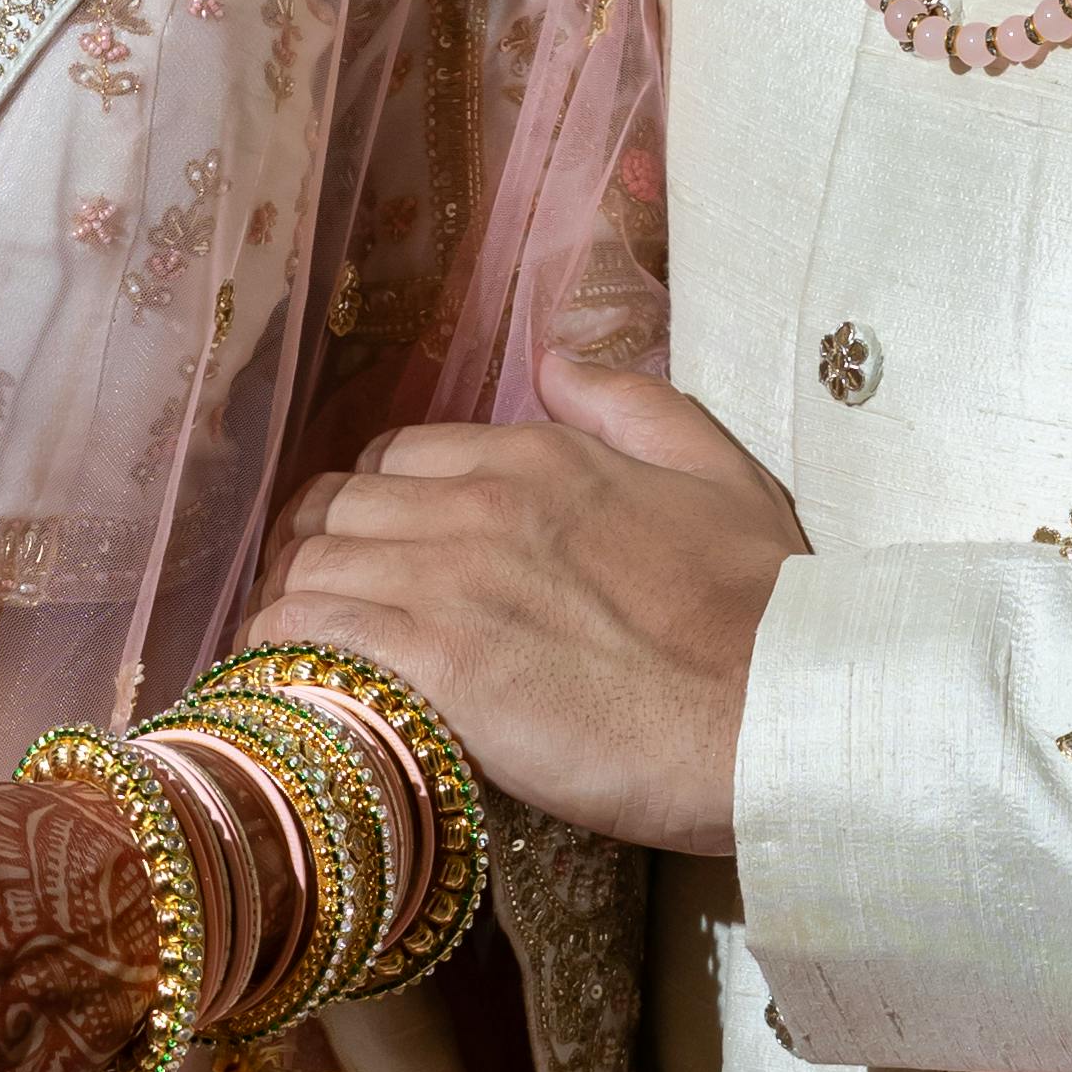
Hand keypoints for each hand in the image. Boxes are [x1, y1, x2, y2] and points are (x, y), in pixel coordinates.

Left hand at [249, 353, 801, 855]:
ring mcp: (450, 579)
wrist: (787, 712)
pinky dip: (284, 660)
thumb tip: (557, 359)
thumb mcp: (719, 474)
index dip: (374, 509)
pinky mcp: (435, 663)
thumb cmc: (768, 612)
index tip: (376, 561)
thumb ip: (631, 405)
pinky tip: (298, 694)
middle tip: (325, 619)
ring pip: (309, 568)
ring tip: (306, 664)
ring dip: (296, 612)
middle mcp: (478, 503)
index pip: (396, 458)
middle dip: (319, 557)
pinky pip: (307, 638)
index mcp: (538, 456)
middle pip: (336, 509)